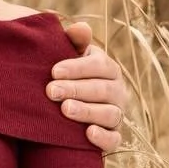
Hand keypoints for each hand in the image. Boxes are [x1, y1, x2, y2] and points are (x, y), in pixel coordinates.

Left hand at [48, 18, 129, 151]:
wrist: (59, 112)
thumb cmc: (63, 77)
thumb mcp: (66, 57)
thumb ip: (73, 42)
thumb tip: (82, 27)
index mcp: (106, 68)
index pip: (99, 65)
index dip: (77, 68)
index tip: (54, 71)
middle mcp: (117, 90)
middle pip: (103, 89)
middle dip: (77, 89)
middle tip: (51, 91)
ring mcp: (116, 114)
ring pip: (110, 114)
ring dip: (88, 111)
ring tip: (65, 109)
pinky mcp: (112, 137)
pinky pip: (114, 139)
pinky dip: (104, 137)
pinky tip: (88, 133)